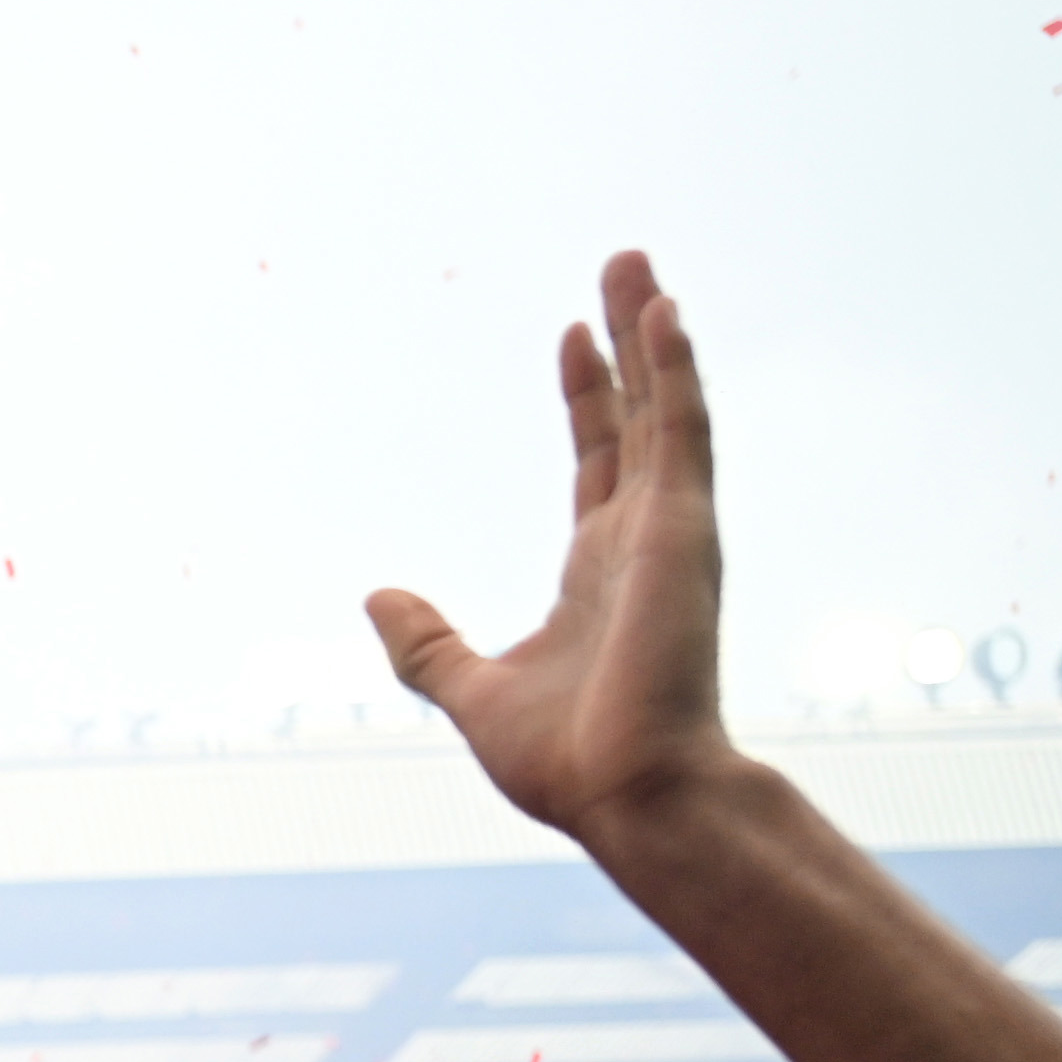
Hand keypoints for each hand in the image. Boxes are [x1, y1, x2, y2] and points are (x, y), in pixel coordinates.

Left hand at [369, 251, 742, 847]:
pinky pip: (683, 431)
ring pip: (666, 407)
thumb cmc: (569, 761)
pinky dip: (673, 369)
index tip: (574, 339)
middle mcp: (643, 541)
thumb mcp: (472, 690)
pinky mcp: (683, 530)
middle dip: (627, 344)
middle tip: (622, 269)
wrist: (628, 797)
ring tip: (636, 264)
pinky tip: (661, 312)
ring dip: (653, 333)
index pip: (600, 464)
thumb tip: (377, 599)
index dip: (590, 400)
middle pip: (638, 418)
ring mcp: (669, 532)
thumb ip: (427, 646)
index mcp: (600, 572)